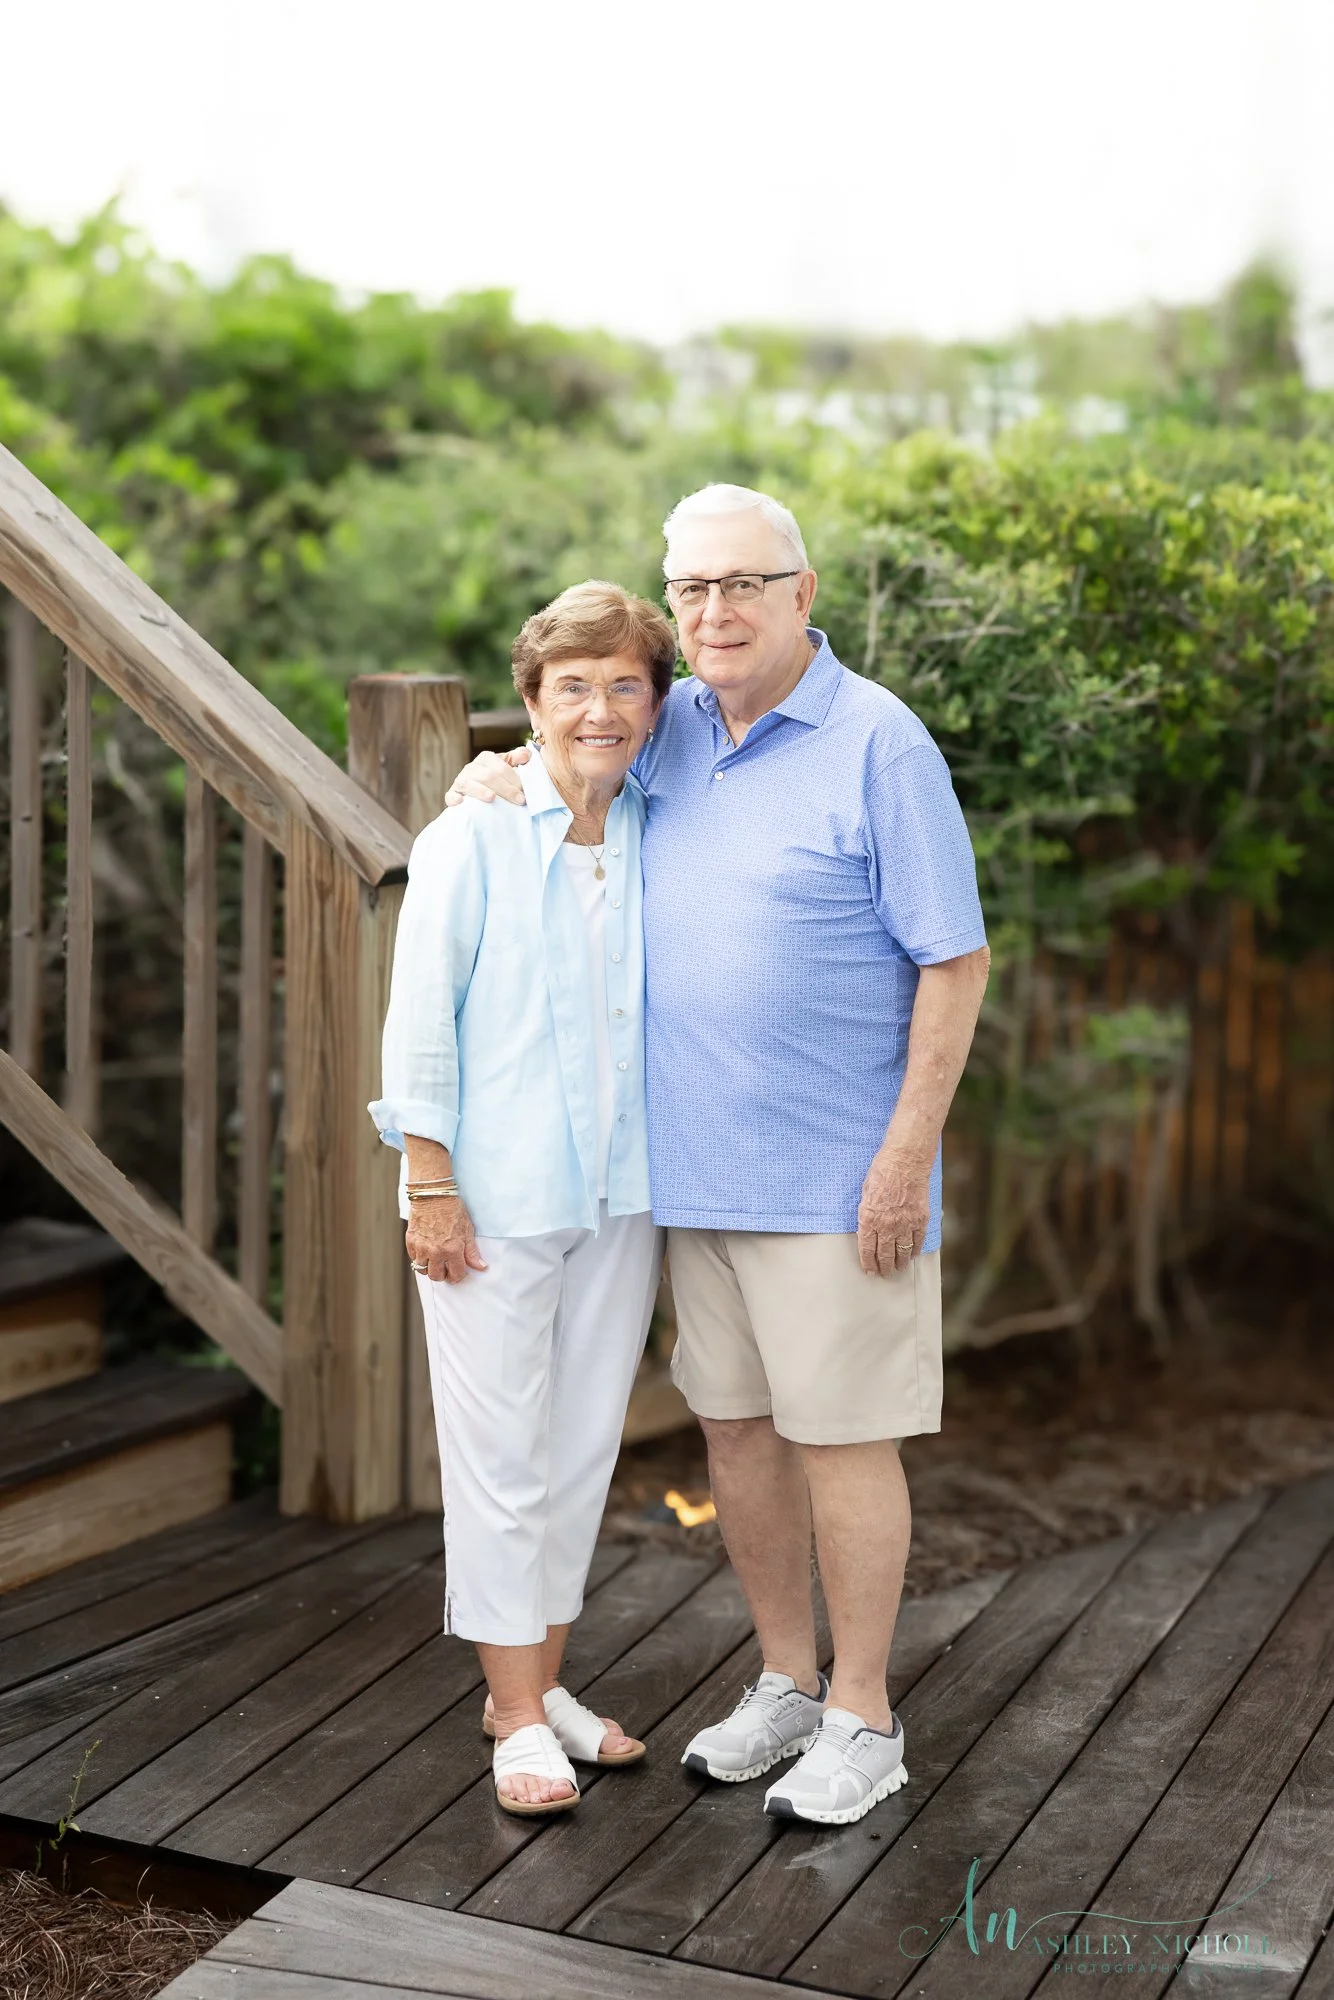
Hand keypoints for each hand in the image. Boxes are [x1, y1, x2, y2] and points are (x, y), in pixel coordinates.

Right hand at [406, 1197, 488, 1283]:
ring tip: (435, 1259)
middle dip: (443, 1275)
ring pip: (423, 1270)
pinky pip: (413, 1258)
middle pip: (437, 1276)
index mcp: (452, 1249)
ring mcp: (421, 1247)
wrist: (433, 1195)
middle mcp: (436, 1251)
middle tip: (446, 1267)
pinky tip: (426, 1250)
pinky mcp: (411, 1241)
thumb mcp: (467, 1230)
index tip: (458, 1272)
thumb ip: (472, 1251)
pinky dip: (419, 1258)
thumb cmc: (452, 1209)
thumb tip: (480, 1267)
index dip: (458, 1276)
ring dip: (430, 1267)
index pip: (455, 1275)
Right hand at [445, 746, 529, 807]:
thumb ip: (517, 759)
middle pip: (488, 776)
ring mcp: (460, 781)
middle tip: (520, 800)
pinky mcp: (452, 794)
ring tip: (492, 798)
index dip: (514, 779)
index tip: (525, 793)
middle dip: (505, 789)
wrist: (475, 793)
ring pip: (469, 784)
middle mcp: (471, 768)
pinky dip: (454, 798)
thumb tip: (526, 755)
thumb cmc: (495, 779)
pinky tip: (461, 802)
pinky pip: (450, 796)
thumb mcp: (506, 766)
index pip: (501, 767)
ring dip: (480, 791)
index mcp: (486, 758)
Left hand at [857, 1146, 930, 1276]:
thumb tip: (867, 1226)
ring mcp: (905, 1224)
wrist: (905, 1162)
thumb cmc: (881, 1172)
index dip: (868, 1263)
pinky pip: (917, 1241)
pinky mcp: (920, 1220)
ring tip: (898, 1269)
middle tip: (884, 1274)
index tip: (870, 1271)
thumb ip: (866, 1212)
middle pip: (885, 1255)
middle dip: (883, 1267)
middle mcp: (887, 1226)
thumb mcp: (865, 1193)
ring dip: (899, 1263)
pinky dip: (914, 1250)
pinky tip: (912, 1255)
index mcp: (869, 1219)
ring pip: (902, 1252)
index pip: (867, 1249)